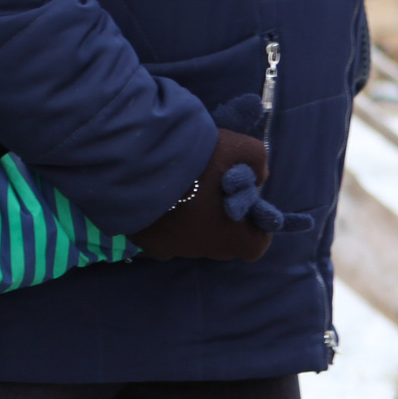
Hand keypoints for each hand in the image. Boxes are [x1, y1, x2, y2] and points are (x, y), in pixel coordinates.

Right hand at [135, 130, 272, 262]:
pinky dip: (164, 223)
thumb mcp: (239, 148)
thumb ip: (256, 162)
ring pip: (190, 240)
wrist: (140, 159)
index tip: (244, 203)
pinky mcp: (146, 243)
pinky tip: (158, 200)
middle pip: (221, 242)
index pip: (255, 244)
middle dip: (221, 221)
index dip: (254, 225)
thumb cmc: (197, 159)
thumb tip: (257, 177)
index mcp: (232, 237)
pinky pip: (162, 237)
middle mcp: (204, 251)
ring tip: (181, 191)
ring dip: (191, 222)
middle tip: (211, 192)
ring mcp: (172, 250)